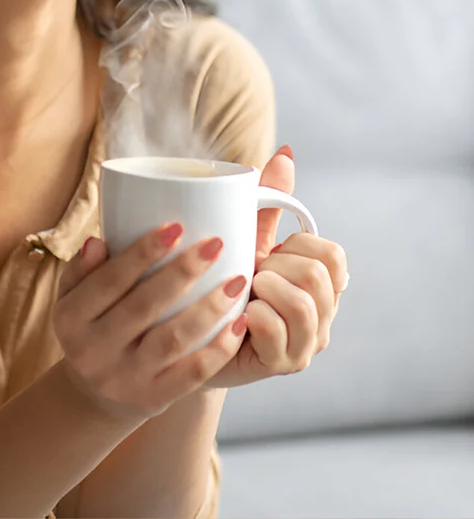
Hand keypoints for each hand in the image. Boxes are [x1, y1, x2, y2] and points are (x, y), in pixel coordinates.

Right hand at [53, 223, 248, 422]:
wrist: (95, 394)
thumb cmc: (90, 326)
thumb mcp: (72, 297)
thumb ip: (83, 269)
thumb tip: (97, 242)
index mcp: (70, 318)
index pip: (109, 280)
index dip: (142, 253)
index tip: (175, 226)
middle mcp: (93, 351)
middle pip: (143, 307)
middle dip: (182, 272)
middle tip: (215, 245)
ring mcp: (125, 378)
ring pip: (172, 340)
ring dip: (208, 308)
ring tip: (237, 281)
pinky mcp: (154, 399)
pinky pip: (192, 374)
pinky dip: (218, 349)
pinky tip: (239, 322)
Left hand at [204, 146, 348, 388]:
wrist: (186, 336)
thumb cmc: (220, 282)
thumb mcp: (244, 238)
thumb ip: (268, 202)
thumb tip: (286, 152)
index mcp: (319, 284)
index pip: (333, 255)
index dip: (295, 246)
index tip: (268, 251)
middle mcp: (321, 317)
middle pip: (317, 275)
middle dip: (276, 266)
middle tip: (249, 274)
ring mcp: (305, 345)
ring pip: (302, 304)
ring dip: (264, 288)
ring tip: (243, 291)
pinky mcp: (281, 365)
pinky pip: (277, 332)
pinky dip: (254, 315)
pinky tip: (237, 313)